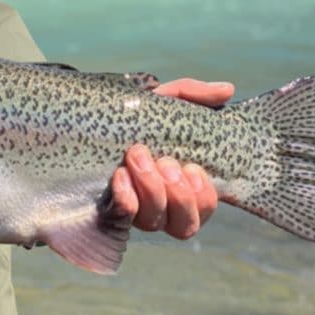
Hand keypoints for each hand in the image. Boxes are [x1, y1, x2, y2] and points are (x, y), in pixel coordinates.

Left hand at [111, 78, 233, 238]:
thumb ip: (192, 94)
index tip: (191, 168)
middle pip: (183, 225)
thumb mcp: (161, 101)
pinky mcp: (106, 208)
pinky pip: (122, 217)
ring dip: (153, 192)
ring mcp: (133, 208)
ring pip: (155, 223)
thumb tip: (226, 89)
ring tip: (139, 159)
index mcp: (179, 184)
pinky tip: (120, 176)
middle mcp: (159, 205)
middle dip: (177, 193)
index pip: (203, 208)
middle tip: (163, 161)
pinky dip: (126, 199)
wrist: (87, 117)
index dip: (203, 197)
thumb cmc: (132, 115)